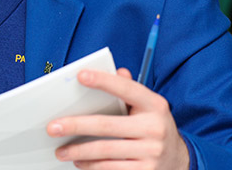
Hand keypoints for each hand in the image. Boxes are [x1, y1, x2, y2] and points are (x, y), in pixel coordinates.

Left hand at [46, 68, 189, 168]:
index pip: (126, 89)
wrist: (179, 159)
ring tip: (60, 150)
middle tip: (52, 127)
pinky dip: (91, 166)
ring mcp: (152, 152)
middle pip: (106, 125)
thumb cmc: (152, 126)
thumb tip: (117, 71)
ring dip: (78, 151)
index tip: (80, 75)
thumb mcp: (147, 106)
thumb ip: (129, 89)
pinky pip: (112, 168)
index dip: (103, 81)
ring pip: (105, 150)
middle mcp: (155, 128)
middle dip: (75, 125)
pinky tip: (79, 162)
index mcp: (154, 105)